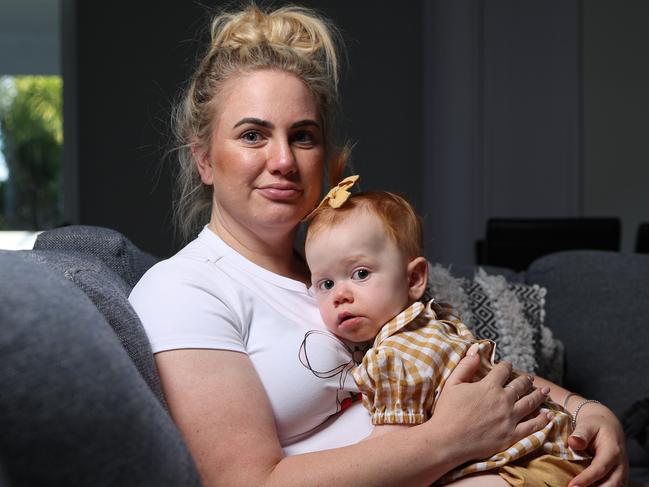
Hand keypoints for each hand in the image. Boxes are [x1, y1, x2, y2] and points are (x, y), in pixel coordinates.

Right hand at [431, 344, 551, 462]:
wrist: (447, 440)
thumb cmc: (447, 411)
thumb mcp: (452, 383)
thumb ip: (466, 366)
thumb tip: (476, 350)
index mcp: (489, 386)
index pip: (503, 370)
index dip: (506, 365)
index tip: (508, 365)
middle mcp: (503, 400)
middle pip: (520, 385)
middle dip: (525, 379)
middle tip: (529, 378)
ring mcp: (510, 418)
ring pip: (530, 403)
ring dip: (538, 395)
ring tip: (545, 391)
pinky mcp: (512, 435)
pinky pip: (532, 427)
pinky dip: (542, 420)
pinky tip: (548, 415)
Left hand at [567, 401, 628, 486]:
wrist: (609, 426)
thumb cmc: (595, 425)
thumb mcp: (588, 424)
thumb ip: (581, 433)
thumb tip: (573, 442)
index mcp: (612, 452)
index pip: (599, 469)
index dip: (586, 479)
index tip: (572, 485)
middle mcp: (620, 465)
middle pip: (610, 485)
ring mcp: (621, 473)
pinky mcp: (618, 477)